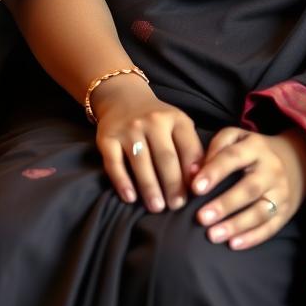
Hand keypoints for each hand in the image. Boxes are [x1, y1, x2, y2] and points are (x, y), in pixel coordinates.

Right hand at [93, 75, 204, 211]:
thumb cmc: (158, 121)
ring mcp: (128, 129)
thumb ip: (191, 149)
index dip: (192, 174)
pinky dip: (122, 182)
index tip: (195, 194)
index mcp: (175, 119)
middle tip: (176, 206)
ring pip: (141, 162)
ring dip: (150, 188)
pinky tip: (130, 198)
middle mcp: (152, 121)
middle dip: (172, 185)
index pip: (188, 148)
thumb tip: (198, 180)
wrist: (122, 97)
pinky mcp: (107, 138)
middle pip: (165, 158)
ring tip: (157, 208)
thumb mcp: (179, 125)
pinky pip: (114, 163)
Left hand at [191, 126, 305, 249]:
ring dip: (236, 225)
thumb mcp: (234, 137)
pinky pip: (270, 228)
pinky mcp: (285, 212)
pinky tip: (233, 244)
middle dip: (224, 205)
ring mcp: (280, 192)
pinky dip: (252, 238)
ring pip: (260, 212)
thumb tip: (193, 171)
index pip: (233, 157)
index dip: (214, 172)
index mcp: (255, 147)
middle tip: (201, 218)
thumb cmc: (250, 150)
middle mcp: (271, 170)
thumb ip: (214, 148)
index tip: (195, 188)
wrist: (293, 161)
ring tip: (212, 235)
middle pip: (249, 189)